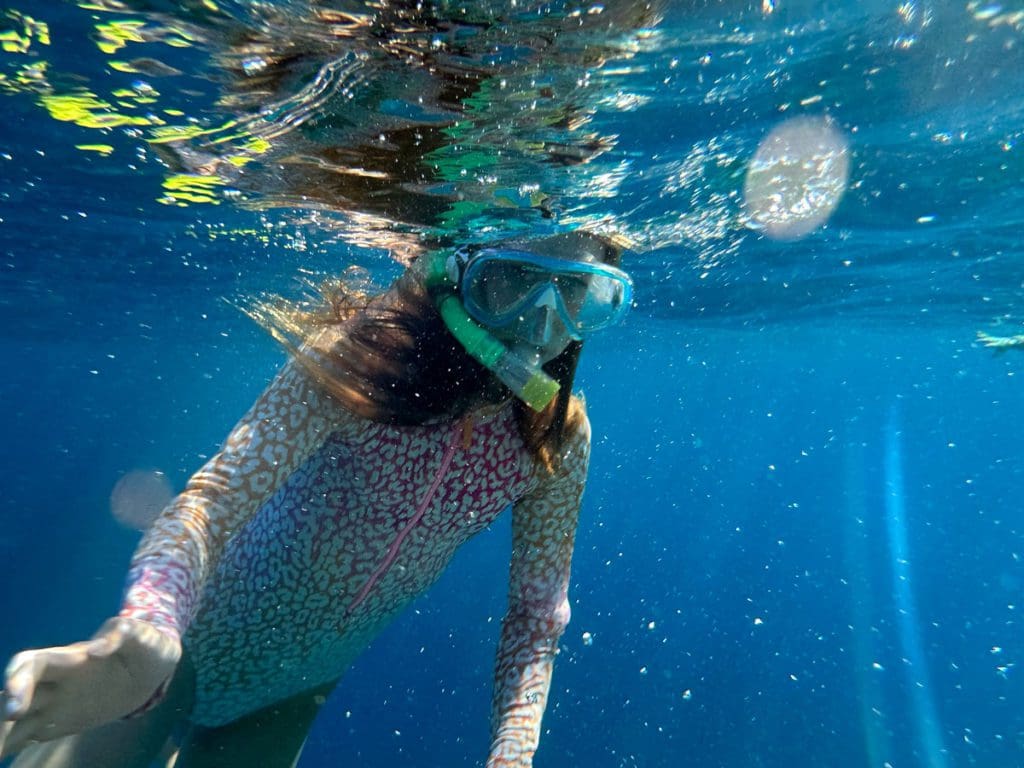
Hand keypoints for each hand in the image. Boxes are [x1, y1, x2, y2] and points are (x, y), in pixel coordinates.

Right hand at [0, 617, 180, 759]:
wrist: (155, 667)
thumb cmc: (146, 645)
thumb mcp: (141, 636)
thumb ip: (121, 635)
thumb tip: (95, 649)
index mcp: (72, 659)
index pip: (33, 664)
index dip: (18, 681)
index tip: (14, 709)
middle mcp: (57, 682)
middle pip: (17, 694)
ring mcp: (59, 703)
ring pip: (19, 719)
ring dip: (2, 734)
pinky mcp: (65, 721)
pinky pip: (33, 734)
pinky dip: (14, 745)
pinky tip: (4, 755)